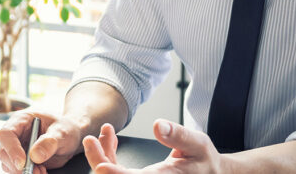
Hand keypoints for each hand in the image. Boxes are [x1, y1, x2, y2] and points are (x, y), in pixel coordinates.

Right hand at [0, 110, 83, 173]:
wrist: (70, 136)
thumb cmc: (65, 128)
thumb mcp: (62, 132)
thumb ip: (49, 142)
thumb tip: (35, 156)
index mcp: (21, 120)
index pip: (6, 134)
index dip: (11, 149)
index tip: (23, 163)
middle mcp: (16, 134)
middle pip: (4, 152)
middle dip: (18, 166)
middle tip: (36, 172)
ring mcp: (17, 147)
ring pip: (8, 164)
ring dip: (23, 172)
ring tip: (42, 171)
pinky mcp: (21, 159)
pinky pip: (17, 170)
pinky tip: (41, 172)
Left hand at [83, 119, 224, 173]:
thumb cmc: (204, 160)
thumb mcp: (198, 144)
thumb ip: (179, 135)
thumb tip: (158, 126)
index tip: (101, 166)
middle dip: (99, 160)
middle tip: (91, 139)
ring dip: (102, 155)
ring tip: (105, 132)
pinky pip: (117, 172)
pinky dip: (108, 157)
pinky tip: (110, 140)